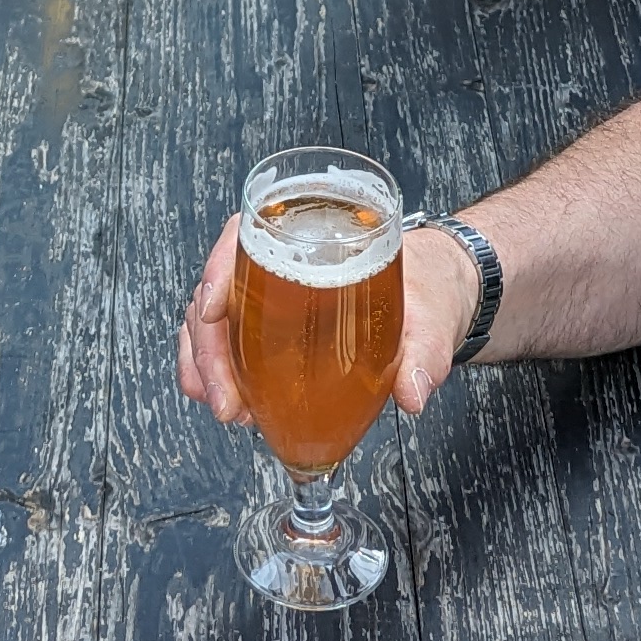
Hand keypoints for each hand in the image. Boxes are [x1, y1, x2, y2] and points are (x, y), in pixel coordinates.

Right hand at [179, 216, 473, 425]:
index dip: (220, 269)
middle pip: (219, 286)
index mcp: (315, 231)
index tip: (214, 312)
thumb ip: (424, 354)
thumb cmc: (427, 291)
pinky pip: (226, 344)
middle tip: (228, 399)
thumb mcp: (434, 317)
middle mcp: (281, 256)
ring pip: (212, 320)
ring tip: (227, 409)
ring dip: (206, 366)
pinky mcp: (268, 328)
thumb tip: (412, 392)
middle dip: (210, 347)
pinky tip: (229, 407)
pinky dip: (215, 374)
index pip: (248, 233)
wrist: (433, 303)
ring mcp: (268, 294)